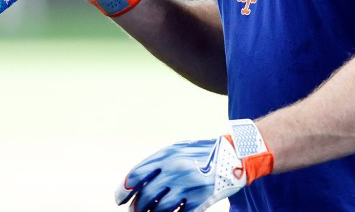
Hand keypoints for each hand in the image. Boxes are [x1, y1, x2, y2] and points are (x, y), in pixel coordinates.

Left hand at [116, 119, 272, 211]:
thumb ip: (157, 162)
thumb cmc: (201, 153)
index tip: (120, 199)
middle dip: (136, 208)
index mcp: (167, 156)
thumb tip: (133, 182)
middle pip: (146, 197)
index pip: (136, 176)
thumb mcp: (178, 149)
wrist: (234, 155)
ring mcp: (188, 186)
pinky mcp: (199, 200)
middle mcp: (175, 170)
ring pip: (159, 210)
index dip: (124, 190)